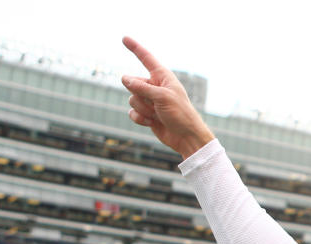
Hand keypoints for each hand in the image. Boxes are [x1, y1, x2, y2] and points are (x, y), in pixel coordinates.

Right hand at [121, 37, 214, 157]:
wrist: (186, 137)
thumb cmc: (180, 114)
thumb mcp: (162, 97)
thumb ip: (142, 87)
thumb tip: (124, 78)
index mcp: (163, 77)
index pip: (146, 59)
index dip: (135, 48)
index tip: (124, 38)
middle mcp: (155, 87)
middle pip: (133, 83)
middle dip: (140, 95)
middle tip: (157, 105)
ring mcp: (150, 101)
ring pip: (132, 99)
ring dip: (143, 109)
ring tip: (157, 115)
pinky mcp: (147, 114)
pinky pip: (133, 112)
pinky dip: (140, 119)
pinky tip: (152, 123)